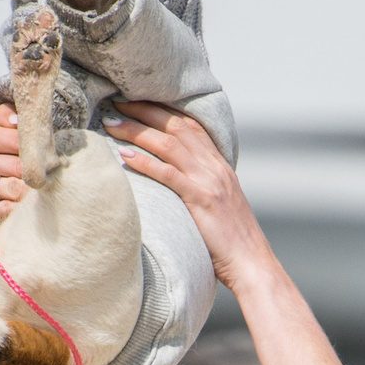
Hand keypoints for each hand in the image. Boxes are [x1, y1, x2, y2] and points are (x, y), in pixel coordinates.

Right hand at [0, 105, 26, 230]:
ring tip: (22, 195)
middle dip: (33, 176)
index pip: (18, 139)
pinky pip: (5, 209)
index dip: (36, 152)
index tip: (41, 160)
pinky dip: (15, 210)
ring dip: (25, 195)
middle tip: (36, 182)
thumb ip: (9, 120)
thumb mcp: (2, 139)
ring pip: (14, 189)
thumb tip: (17, 120)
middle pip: (18, 166)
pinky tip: (12, 208)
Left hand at [106, 102, 270, 287]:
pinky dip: (145, 161)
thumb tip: (175, 181)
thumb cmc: (232, 240)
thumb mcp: (219, 204)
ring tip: (112, 124)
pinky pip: (168, 174)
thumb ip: (201, 187)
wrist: (252, 262)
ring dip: (137, 131)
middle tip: (118, 102)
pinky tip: (124, 155)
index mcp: (220, 165)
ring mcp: (209, 182)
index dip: (163, 109)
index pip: (190, 125)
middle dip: (145, 110)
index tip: (137, 101)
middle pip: (176, 126)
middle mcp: (215, 167)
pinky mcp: (201, 200)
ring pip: (169, 144)